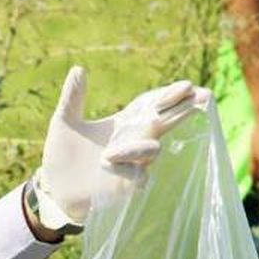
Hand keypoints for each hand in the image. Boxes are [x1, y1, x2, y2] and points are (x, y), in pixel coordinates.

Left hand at [30, 66, 208, 232]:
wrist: (55, 189)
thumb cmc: (63, 157)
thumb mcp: (63, 123)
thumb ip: (73, 98)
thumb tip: (78, 69)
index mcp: (123, 123)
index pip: (152, 105)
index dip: (169, 95)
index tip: (188, 86)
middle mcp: (133, 142)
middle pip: (164, 122)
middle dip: (182, 111)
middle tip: (202, 96)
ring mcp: (132, 165)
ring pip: (151, 151)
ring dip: (138, 146)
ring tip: (108, 153)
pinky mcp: (125, 188)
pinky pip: (138, 178)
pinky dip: (128, 169)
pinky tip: (111, 164)